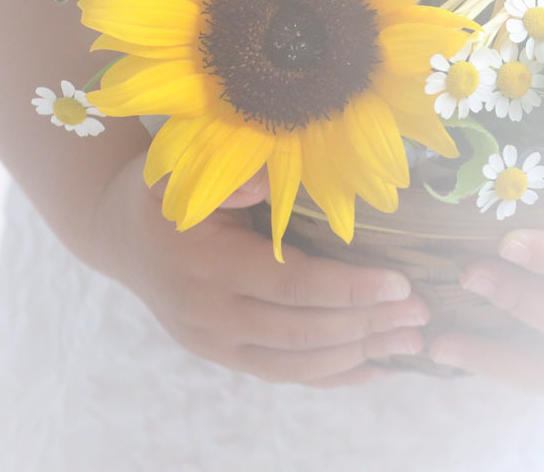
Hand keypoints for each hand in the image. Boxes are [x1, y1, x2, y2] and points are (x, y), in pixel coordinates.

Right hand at [76, 154, 431, 386]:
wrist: (119, 233)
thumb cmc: (165, 192)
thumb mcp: (182, 170)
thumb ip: (230, 174)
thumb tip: (271, 178)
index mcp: (207, 265)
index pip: (291, 286)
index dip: (349, 287)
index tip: (401, 281)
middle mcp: (209, 314)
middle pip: (301, 331)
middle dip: (368, 324)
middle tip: (424, 311)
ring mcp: (214, 342)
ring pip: (296, 363)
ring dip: (360, 354)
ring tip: (413, 338)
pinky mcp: (223, 355)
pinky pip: (283, 374)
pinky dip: (333, 375)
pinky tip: (378, 367)